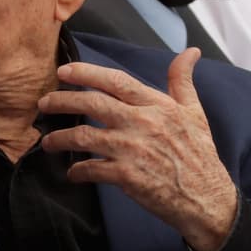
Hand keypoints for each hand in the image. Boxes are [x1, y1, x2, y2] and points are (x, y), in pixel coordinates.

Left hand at [38, 48, 237, 250]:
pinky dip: (77, 170)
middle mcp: (143, 123)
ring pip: (84, 136)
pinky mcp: (128, 177)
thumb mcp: (195, 113)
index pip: (116, 81)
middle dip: (62, 101)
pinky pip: (91, 169)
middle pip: (92, 104)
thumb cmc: (199, 155)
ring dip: (60, 137)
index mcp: (157, 105)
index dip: (86, 73)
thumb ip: (183, 81)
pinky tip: (72, 172)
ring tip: (47, 141)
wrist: (208, 199)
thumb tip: (190, 52)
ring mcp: (134, 150)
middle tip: (43, 104)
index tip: (63, 72)